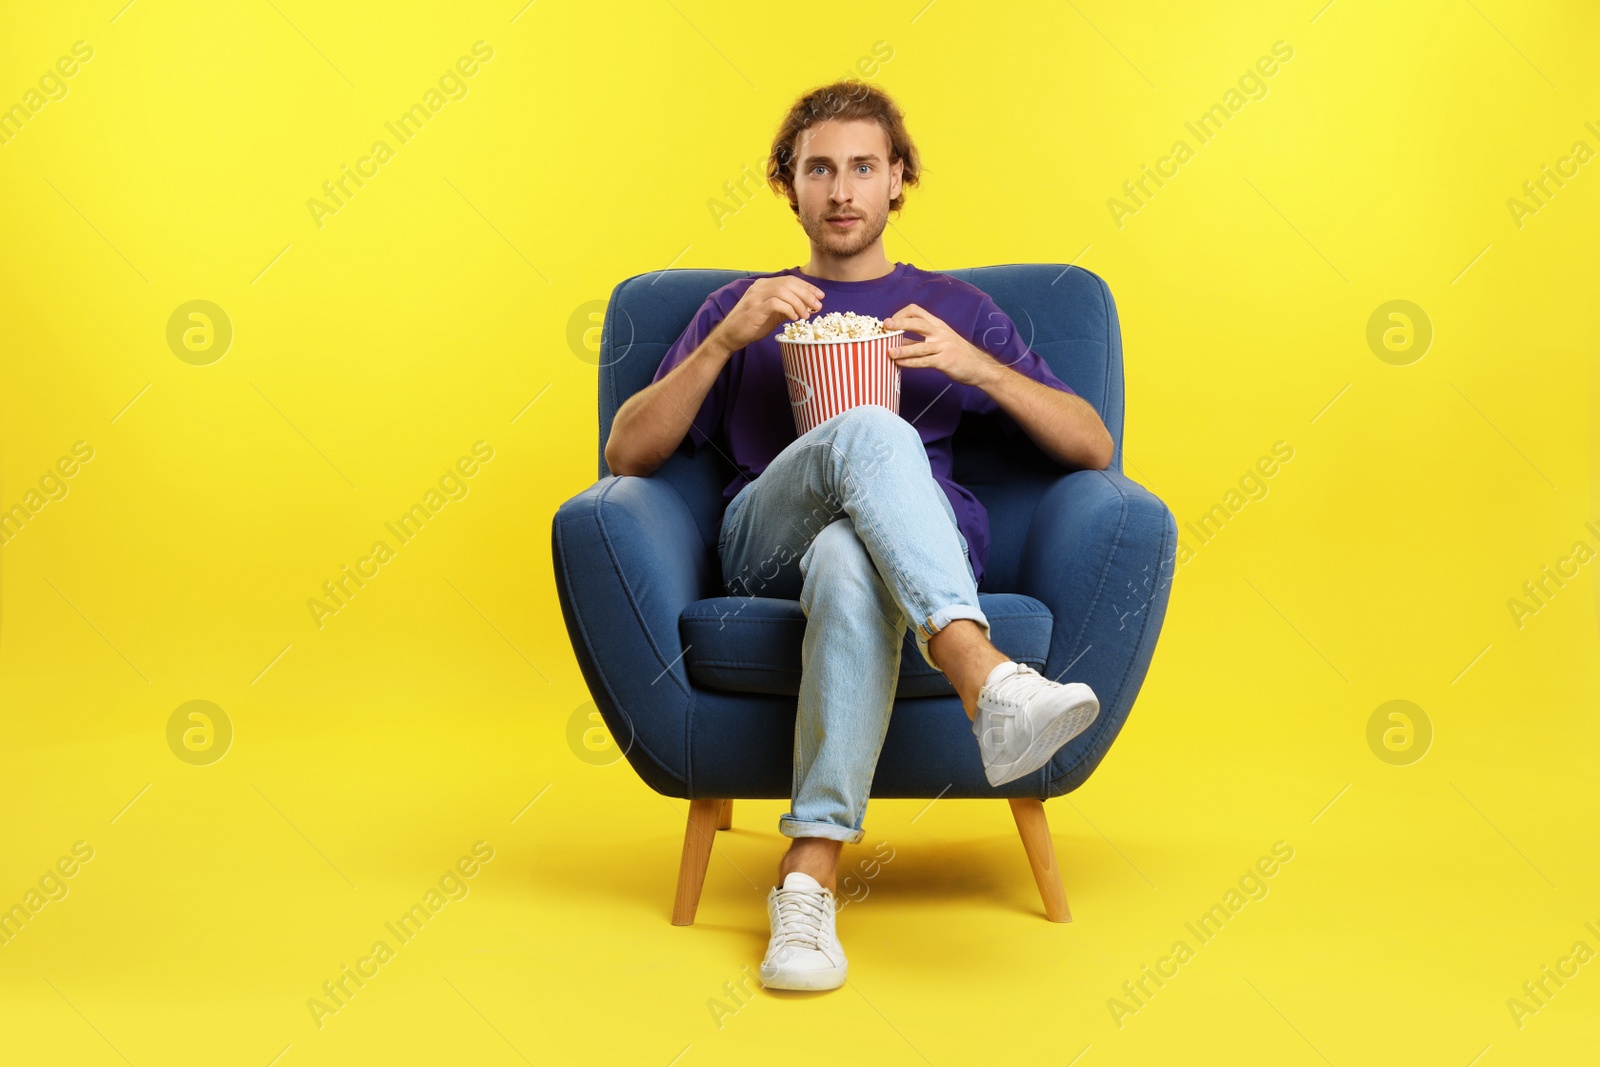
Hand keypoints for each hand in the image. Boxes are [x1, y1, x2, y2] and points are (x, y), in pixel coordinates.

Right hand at [714, 277, 824, 352]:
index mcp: (764, 285)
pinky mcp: (755, 308)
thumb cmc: (751, 325)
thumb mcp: (772, 314)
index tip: (820, 296)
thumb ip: (786, 307)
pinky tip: (794, 318)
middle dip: (807, 293)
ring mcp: (756, 296)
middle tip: (818, 305)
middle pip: (789, 283)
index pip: (790, 280)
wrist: (730, 336)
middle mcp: (760, 287)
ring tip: (807, 315)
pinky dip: (789, 309)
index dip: (807, 287)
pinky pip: (776, 303)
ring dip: (799, 302)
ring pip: (784, 291)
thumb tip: (806, 307)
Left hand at [882, 305, 1000, 387]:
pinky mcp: (945, 361)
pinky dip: (910, 363)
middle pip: (918, 323)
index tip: (890, 323)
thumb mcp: (939, 341)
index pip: (916, 311)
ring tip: (889, 352)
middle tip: (886, 326)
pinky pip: (924, 361)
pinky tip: (900, 364)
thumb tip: (896, 343)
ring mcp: (943, 346)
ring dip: (903, 349)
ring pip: (920, 346)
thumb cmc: (956, 353)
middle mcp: (940, 332)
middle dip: (900, 323)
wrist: (978, 366)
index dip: (901, 314)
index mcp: (937, 325)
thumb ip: (918, 341)